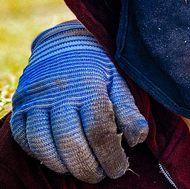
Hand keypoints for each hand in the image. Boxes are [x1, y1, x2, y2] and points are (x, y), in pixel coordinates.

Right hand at [10, 21, 147, 182]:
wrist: (64, 43)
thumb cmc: (98, 67)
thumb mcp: (119, 82)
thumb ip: (128, 110)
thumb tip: (139, 139)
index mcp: (89, 86)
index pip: (100, 130)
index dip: (111, 156)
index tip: (119, 169)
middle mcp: (59, 93)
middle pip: (70, 141)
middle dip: (87, 166)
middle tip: (100, 175)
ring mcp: (36, 99)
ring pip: (43, 143)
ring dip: (62, 165)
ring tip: (81, 171)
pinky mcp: (21, 106)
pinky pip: (24, 138)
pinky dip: (40, 154)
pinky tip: (58, 159)